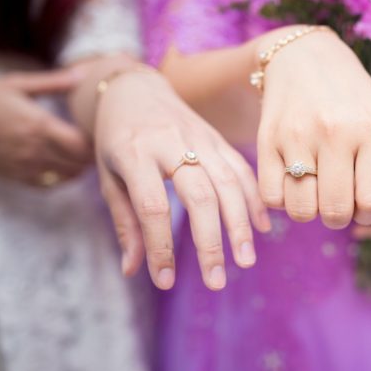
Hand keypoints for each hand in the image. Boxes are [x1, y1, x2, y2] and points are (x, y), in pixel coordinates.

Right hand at [0, 69, 91, 184]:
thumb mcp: (17, 83)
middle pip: (80, 162)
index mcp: (39, 125)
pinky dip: (62, 177)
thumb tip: (82, 73)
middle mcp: (35, 150)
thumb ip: (53, 81)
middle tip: (95, 142)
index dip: (96, 139)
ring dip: (80, 166)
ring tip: (81, 152)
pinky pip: (49, 184)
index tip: (99, 129)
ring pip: (68, 176)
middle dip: (92, 154)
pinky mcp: (16, 176)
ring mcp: (26, 166)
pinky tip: (63, 164)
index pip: (82, 144)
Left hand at [94, 70, 270, 290]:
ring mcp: (200, 137)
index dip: (160, 246)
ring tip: (246, 260)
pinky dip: (254, 198)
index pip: (152, 206)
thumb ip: (124, 222)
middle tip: (217, 281)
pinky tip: (262, 227)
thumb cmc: (116, 139)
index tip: (165, 281)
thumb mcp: (109, 177)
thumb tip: (133, 270)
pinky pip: (242, 168)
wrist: (135, 90)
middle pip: (200, 195)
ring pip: (228, 182)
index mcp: (134, 153)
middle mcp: (170, 143)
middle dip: (211, 242)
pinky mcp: (218, 137)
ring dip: (240, 224)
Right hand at [256, 28, 370, 228]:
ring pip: (302, 211)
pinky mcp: (267, 139)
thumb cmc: (351, 98)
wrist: (305, 55)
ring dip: (310, 210)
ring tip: (315, 190)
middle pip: (336, 212)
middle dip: (340, 216)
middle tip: (339, 198)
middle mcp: (335, 133)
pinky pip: (272, 198)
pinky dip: (283, 200)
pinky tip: (293, 182)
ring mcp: (297, 136)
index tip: (365, 202)